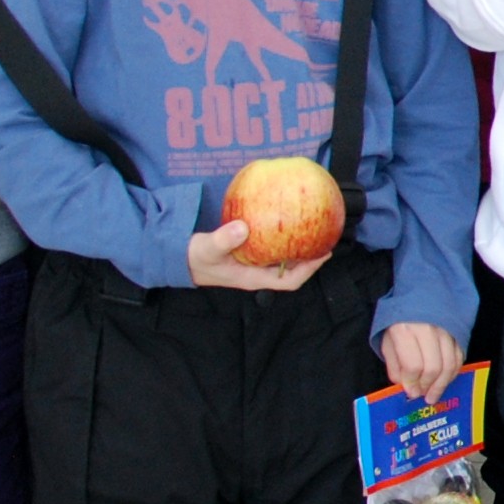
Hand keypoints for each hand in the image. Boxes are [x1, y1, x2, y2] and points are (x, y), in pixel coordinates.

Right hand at [186, 220, 325, 290]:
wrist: (180, 259)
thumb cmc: (194, 257)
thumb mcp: (207, 248)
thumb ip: (223, 239)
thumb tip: (243, 228)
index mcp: (253, 277)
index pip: (288, 281)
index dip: (309, 270)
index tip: (323, 254)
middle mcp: (257, 273)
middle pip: (292, 271)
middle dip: (310, 258)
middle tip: (324, 237)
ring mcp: (253, 265)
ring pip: (282, 260)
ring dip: (297, 247)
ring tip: (311, 229)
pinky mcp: (247, 254)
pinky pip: (270, 248)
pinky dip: (281, 237)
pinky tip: (284, 221)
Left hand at [379, 321, 461, 401]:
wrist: (418, 296)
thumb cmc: (399, 321)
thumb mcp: (388, 341)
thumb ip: (395, 365)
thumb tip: (406, 386)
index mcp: (405, 330)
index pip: (413, 365)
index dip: (412, 383)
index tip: (410, 391)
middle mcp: (427, 329)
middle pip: (433, 367)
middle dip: (428, 386)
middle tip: (424, 396)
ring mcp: (445, 329)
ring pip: (449, 364)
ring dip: (442, 383)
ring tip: (434, 394)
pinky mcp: (457, 331)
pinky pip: (459, 357)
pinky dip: (453, 373)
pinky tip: (444, 380)